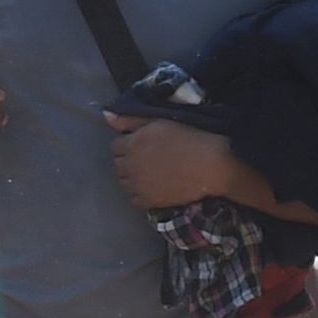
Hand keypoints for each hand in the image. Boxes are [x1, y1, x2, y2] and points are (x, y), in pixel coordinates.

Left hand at [102, 110, 238, 211]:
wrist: (211, 164)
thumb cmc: (189, 137)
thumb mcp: (159, 121)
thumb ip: (130, 119)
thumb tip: (105, 116)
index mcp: (132, 143)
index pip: (115, 146)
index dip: (127, 143)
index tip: (141, 144)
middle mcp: (131, 166)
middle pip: (117, 165)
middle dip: (127, 160)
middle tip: (146, 158)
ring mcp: (139, 185)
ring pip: (123, 183)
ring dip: (131, 177)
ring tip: (149, 173)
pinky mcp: (150, 201)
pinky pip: (134, 200)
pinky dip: (139, 194)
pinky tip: (152, 187)